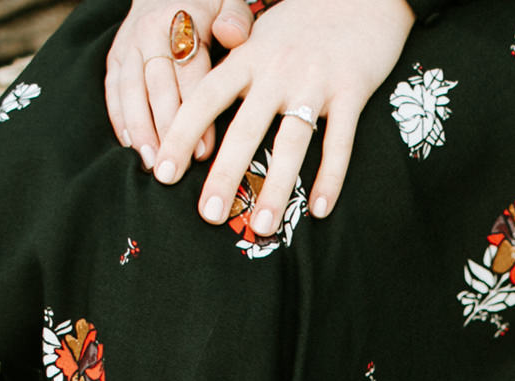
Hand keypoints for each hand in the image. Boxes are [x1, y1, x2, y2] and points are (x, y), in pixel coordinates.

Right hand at [104, 0, 257, 171]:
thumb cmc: (206, 6)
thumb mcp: (227, 2)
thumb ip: (235, 18)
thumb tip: (232, 35)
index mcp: (180, 21)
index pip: (190, 72)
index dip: (196, 112)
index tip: (205, 149)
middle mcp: (149, 33)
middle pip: (158, 87)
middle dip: (167, 130)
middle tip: (176, 167)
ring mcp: (128, 46)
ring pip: (131, 92)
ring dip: (140, 130)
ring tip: (151, 163)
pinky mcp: (115, 57)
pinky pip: (113, 91)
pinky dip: (120, 119)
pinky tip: (131, 146)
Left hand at [151, 0, 414, 230]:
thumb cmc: (306, 19)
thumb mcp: (261, 35)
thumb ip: (236, 69)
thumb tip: (202, 112)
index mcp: (248, 56)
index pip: (204, 100)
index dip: (181, 137)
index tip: (162, 173)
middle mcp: (276, 70)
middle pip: (244, 130)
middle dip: (225, 176)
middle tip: (209, 216)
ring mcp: (315, 82)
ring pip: (290, 143)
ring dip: (276, 188)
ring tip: (264, 226)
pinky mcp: (352, 92)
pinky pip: (340, 143)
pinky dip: (329, 179)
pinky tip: (318, 211)